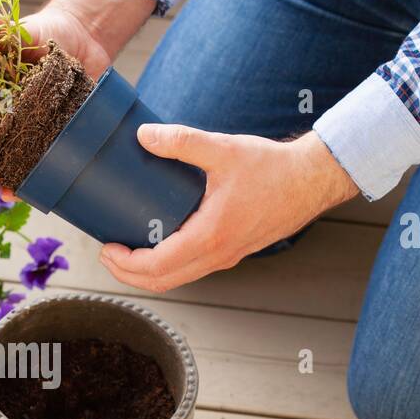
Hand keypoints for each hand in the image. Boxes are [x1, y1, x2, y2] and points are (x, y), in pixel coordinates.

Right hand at [0, 4, 112, 200]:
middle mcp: (3, 114)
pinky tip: (26, 192)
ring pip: (6, 161)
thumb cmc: (50, 30)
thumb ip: (8, 30)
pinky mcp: (51, 135)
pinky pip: (37, 162)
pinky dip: (30, 180)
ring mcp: (27, 128)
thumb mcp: (28, 28)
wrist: (87, 37)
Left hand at [99, 125, 357, 292]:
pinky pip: (193, 268)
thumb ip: (182, 142)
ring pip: (178, 278)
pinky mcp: (233, 252)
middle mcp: (218, 255)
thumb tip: (144, 136)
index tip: (106, 248)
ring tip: (128, 250)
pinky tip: (159, 241)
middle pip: (162, 282)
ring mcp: (227, 257)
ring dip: (149, 272)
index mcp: (211, 237)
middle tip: (108, 253)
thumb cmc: (273, 168)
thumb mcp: (223, 149)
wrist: (313, 181)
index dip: (125, 264)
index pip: (157, 267)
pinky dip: (169, 265)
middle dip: (129, 274)